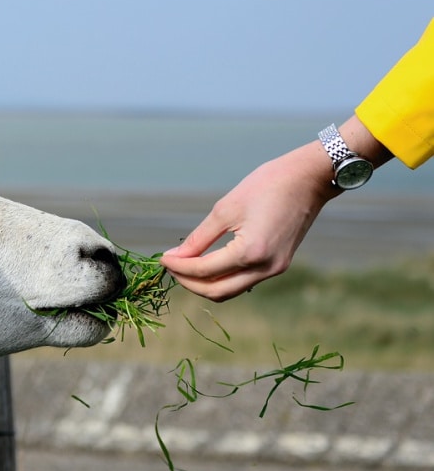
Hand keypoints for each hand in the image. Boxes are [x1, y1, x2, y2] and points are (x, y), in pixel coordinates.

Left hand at [159, 141, 338, 300]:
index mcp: (251, 252)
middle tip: (171, 266)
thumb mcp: (225, 209)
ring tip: (185, 266)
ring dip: (205, 284)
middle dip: (188, 282)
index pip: (204, 271)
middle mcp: (265, 268)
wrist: (309, 179)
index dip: (178, 267)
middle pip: (217, 291)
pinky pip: (244, 281)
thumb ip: (198, 238)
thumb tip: (175, 257)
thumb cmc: (267, 185)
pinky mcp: (279, 265)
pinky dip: (222, 278)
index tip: (162, 259)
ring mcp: (275, 269)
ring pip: (230, 291)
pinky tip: (208, 264)